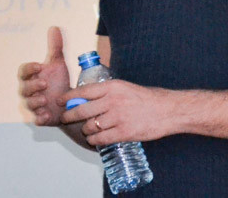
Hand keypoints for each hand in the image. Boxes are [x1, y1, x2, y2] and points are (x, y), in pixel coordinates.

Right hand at [17, 26, 70, 126]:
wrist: (68, 103)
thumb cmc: (58, 81)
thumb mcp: (58, 64)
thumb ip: (55, 46)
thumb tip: (54, 27)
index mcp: (31, 77)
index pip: (23, 71)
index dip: (29, 69)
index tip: (39, 66)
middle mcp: (29, 91)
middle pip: (24, 89)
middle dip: (33, 86)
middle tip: (44, 83)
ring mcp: (34, 106)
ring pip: (28, 104)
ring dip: (35, 102)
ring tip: (45, 100)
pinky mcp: (41, 118)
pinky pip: (36, 120)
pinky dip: (40, 118)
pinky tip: (47, 115)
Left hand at [59, 79, 177, 146]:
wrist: (168, 110)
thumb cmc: (146, 98)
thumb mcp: (124, 87)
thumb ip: (107, 92)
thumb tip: (86, 97)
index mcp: (112, 87)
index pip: (83, 91)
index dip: (68, 97)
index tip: (60, 101)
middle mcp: (112, 101)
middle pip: (82, 110)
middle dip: (70, 115)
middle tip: (65, 118)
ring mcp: (118, 118)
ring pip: (90, 126)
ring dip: (85, 130)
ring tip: (86, 130)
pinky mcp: (124, 133)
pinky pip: (101, 139)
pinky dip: (94, 140)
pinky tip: (94, 139)